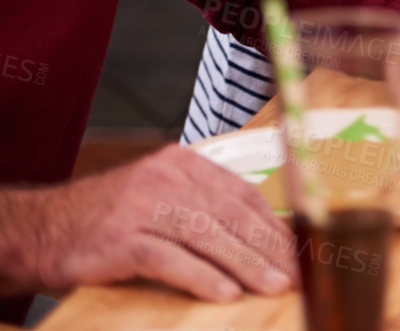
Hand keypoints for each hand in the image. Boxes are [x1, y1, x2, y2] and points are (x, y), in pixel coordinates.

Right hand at [0, 145, 294, 302]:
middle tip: (297, 273)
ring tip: (273, 286)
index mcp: (183, 163)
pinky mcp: (119, 237)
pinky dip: (201, 277)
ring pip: (207, 235)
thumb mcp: (162, 201)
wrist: (40, 229)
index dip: (275, 224)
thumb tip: (267, 239)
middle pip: (231, 214)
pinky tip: (226, 294)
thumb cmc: (111, 221)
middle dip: (269, 247)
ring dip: (246, 264)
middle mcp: (165, 177)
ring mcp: (141, 205)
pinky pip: (170, 258)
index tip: (302, 249)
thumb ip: (207, 211)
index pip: (243, 193)